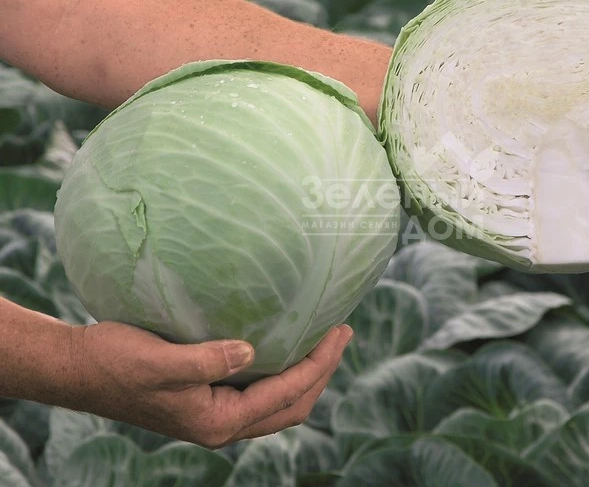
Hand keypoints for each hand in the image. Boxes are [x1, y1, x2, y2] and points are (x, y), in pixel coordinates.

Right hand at [65, 321, 351, 447]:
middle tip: (342, 333)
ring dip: (306, 374)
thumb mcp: (159, 361)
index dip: (319, 364)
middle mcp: (221, 424)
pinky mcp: (207, 399)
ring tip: (324, 339)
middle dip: (322, 371)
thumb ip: (207, 360)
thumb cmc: (114, 363)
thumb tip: (252, 351)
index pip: (287, 395)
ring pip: (278, 402)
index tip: (340, 332)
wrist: (78, 369)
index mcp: (217, 421)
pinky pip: (260, 392)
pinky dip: (282, 372)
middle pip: (292, 406)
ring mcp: (215, 413)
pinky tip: (284, 346)